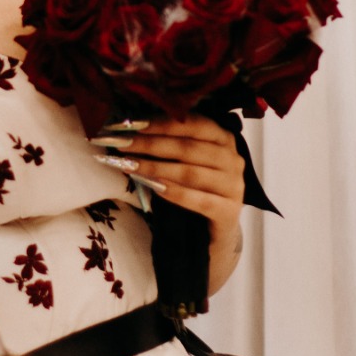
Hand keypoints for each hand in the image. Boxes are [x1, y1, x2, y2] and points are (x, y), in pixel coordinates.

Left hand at [92, 115, 245, 286]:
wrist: (215, 233)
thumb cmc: (196, 189)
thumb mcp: (187, 161)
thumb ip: (169, 143)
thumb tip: (130, 129)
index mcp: (224, 138)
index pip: (193, 124)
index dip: (162, 123)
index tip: (132, 123)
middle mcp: (233, 159)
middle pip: (188, 148)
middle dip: (150, 144)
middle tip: (122, 144)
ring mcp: (234, 186)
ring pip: (190, 173)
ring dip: (155, 167)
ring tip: (128, 165)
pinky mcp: (229, 212)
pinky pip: (198, 200)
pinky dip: (174, 192)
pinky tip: (153, 187)